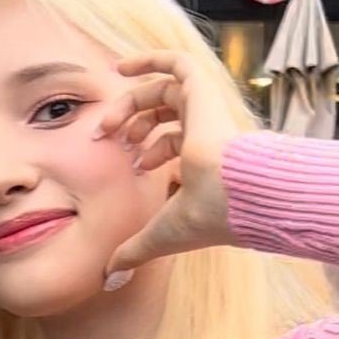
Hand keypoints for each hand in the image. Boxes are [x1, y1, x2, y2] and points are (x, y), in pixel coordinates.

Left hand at [95, 50, 241, 277]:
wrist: (233, 193)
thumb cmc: (205, 217)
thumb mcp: (159, 235)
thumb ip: (133, 251)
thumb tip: (107, 280)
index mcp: (201, 162)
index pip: (173, 144)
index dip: (145, 150)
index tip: (127, 161)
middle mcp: (205, 134)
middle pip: (164, 116)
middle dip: (131, 123)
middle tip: (105, 136)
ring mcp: (205, 111)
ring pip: (164, 92)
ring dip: (132, 101)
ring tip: (108, 121)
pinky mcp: (202, 90)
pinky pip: (177, 63)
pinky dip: (149, 59)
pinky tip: (119, 66)